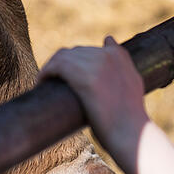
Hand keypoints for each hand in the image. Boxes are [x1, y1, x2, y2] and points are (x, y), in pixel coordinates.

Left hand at [38, 37, 148, 166]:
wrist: (132, 134)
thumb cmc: (129, 118)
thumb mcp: (133, 82)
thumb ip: (123, 63)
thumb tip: (108, 39)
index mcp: (119, 55)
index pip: (87, 50)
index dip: (73, 61)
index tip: (65, 74)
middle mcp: (108, 55)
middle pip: (73, 52)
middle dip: (60, 66)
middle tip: (51, 82)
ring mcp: (98, 64)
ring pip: (63, 57)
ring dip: (50, 68)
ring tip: (43, 82)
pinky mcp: (85, 77)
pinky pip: (57, 67)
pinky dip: (45, 73)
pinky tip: (40, 83)